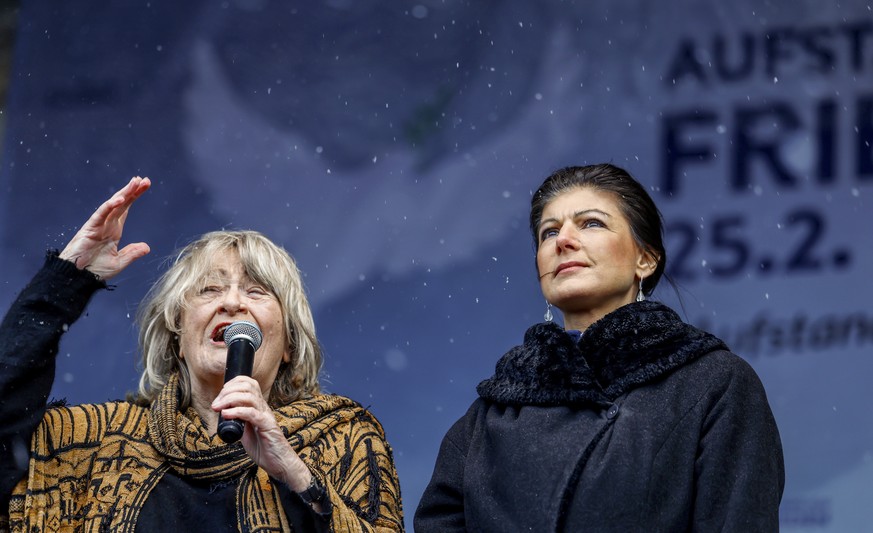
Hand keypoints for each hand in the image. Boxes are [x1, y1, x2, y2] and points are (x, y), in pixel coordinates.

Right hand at [59, 176, 151, 279]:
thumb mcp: (118, 262)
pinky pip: (101, 214)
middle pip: (122, 203)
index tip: (146, 184)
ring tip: (135, 182)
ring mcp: (98, 225)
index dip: (134, 196)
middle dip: (133, 190)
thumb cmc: (94, 270)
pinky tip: (120, 199)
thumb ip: (132, 253)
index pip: (126, 209)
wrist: (77, 277)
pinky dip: (110, 206)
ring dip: (124, 193)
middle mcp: (107, 224)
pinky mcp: (89, 228)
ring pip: (113, 205)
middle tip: (144, 179)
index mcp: (114, 230)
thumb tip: (147, 247)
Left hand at [211, 376, 313, 491]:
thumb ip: (238, 421)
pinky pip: (251, 413)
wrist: (278, 462)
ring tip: (218, 408)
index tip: (220, 395)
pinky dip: (236, 411)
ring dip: (229, 399)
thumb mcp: (247, 430)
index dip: (233, 383)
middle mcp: (263, 407)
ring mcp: (266, 415)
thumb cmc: (263, 447)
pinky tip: (226, 415)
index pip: (249, 383)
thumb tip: (223, 415)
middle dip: (228, 391)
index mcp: (259, 406)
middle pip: (248, 386)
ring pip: (249, 397)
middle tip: (216, 404)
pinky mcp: (267, 426)